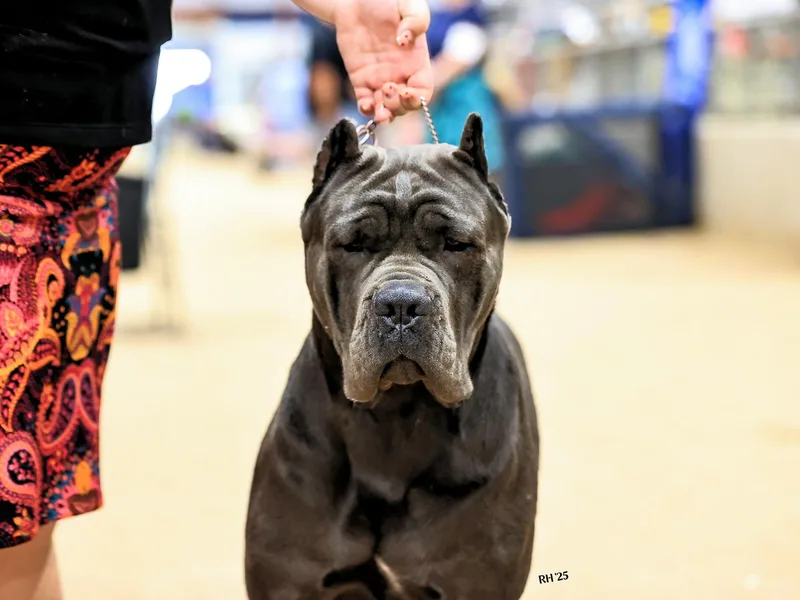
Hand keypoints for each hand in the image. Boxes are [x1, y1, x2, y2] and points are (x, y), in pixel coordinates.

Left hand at [333, 0, 433, 122]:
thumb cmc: (388, 0)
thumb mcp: (409, 3)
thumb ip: (416, 19)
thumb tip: (405, 41)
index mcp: (416, 62)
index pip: (423, 91)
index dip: (418, 99)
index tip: (407, 92)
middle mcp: (400, 75)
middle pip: (405, 106)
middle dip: (399, 107)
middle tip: (387, 89)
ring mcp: (380, 79)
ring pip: (386, 109)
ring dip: (384, 115)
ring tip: (378, 110)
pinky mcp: (360, 79)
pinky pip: (365, 102)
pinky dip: (366, 110)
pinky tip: (365, 105)